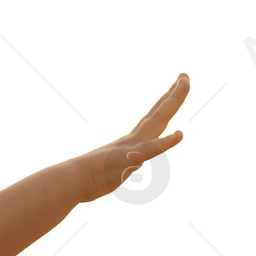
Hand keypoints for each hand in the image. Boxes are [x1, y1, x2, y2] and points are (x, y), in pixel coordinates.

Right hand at [80, 73, 188, 201]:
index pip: (154, 117)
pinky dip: (166, 142)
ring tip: (184, 84)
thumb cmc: (85, 177)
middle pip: (160, 112)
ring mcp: (133, 147)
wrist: (71, 180)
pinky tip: (179, 135)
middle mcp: (134, 139)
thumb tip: (113, 168)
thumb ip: (115, 167)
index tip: (177, 84)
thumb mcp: (107, 170)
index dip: (167, 101)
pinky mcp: (130, 160)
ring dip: (173, 102)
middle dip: (174, 94)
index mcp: (131, 140)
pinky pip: (150, 150)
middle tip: (185, 75)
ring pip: (158, 121)